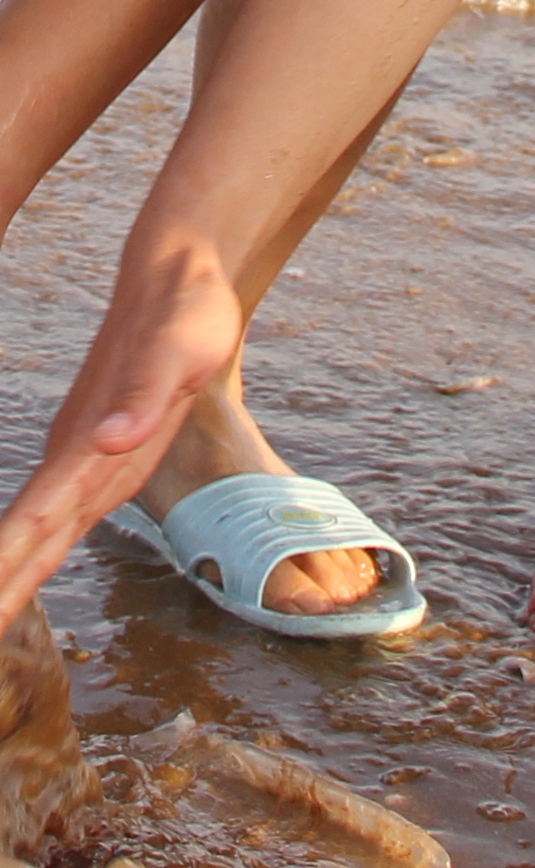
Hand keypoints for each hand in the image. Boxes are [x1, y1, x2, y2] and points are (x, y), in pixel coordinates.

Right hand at [0, 243, 238, 631]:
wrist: (177, 283)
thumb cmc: (183, 316)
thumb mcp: (179, 354)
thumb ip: (144, 399)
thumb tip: (108, 441)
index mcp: (86, 443)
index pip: (38, 518)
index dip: (9, 565)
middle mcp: (78, 455)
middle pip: (32, 533)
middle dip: (4, 584)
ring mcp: (90, 456)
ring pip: (46, 528)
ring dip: (17, 571)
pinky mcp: (110, 453)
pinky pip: (72, 512)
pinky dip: (47, 545)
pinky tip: (34, 566)